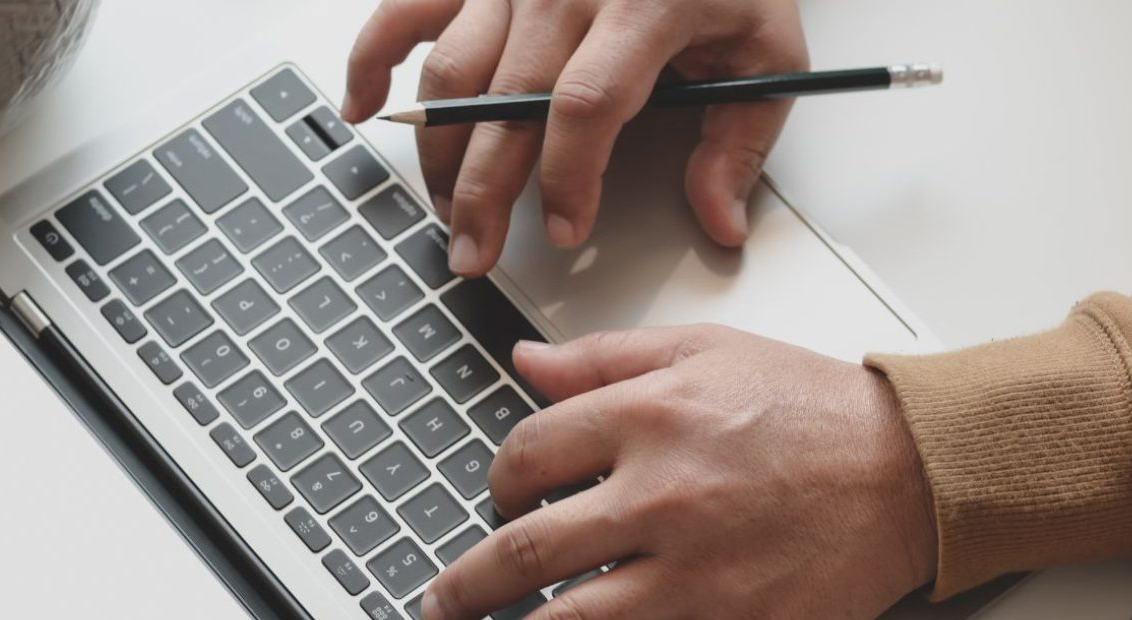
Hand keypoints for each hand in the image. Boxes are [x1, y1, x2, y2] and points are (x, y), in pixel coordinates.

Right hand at [344, 0, 809, 275]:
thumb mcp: (767, 54)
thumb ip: (740, 142)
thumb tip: (720, 221)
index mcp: (645, 6)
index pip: (586, 104)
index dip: (566, 177)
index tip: (565, 231)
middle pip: (506, 103)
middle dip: (484, 193)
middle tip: (476, 255)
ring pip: (453, 72)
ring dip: (439, 151)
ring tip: (448, 213)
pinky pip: (408, 10)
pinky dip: (372, 56)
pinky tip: (364, 108)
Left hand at [423, 325, 937, 618]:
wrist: (912, 472)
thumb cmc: (818, 411)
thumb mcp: (712, 351)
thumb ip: (608, 356)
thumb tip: (525, 363)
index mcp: (653, 416)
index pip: (526, 454)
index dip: (496, 481)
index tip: (500, 498)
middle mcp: (665, 496)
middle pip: (524, 552)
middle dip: (467, 586)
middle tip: (448, 600)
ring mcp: (697, 573)